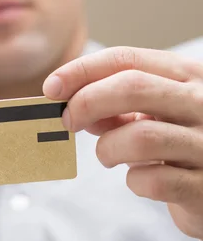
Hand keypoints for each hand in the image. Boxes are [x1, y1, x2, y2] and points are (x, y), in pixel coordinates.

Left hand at [43, 46, 202, 240]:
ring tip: (107, 156)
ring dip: (108, 148)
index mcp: (189, 75)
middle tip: (68, 121)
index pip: (126, 59)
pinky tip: (140, 179)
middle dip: (87, 102)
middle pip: (132, 87)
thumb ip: (118, 106)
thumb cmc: (183, 142)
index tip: (51, 87)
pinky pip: (154, 180)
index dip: (82, 70)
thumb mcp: (156, 113)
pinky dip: (135, 181)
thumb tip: (72, 104)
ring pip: (140, 136)